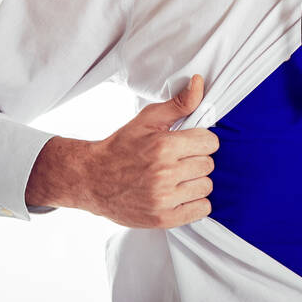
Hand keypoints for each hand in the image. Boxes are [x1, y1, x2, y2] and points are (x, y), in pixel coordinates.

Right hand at [28, 73, 218, 227]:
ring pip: (207, 187)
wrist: (92, 179)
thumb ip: (178, 103)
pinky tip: (179, 193)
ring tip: (178, 177)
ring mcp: (164, 198)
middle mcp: (165, 173)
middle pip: (208, 164)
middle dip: (197, 160)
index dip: (201, 141)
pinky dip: (195, 202)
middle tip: (179, 160)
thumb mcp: (147, 119)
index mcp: (163, 146)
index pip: (210, 142)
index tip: (189, 143)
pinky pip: (201, 209)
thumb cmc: (121, 147)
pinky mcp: (163, 218)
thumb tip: (198, 82)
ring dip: (196, 181)